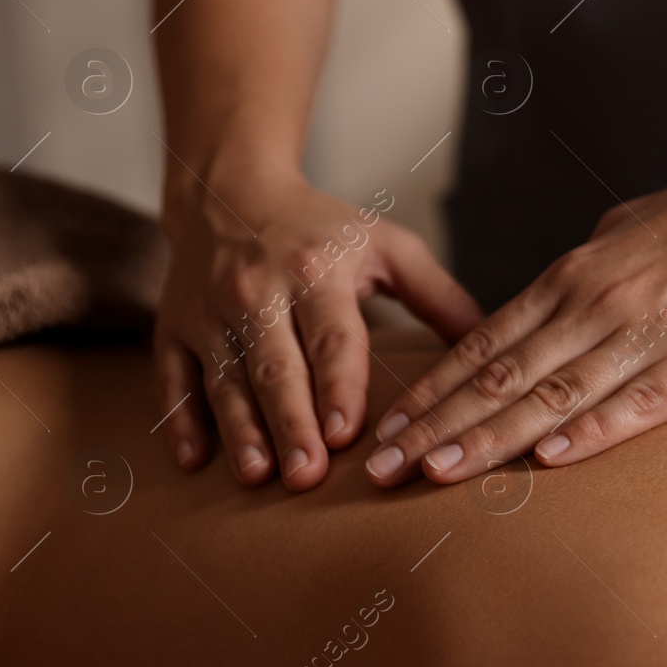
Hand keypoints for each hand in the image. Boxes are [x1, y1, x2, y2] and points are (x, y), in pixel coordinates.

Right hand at [154, 168, 481, 489]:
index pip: (331, 337)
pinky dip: (179, 420)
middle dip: (290, 423)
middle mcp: (258, 290)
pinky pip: (172, 378)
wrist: (227, 190)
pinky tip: (191, 462)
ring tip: (258, 476)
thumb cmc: (322, 230)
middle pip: (276, 366)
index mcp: (316, 271)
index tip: (344, 433)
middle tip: (305, 476)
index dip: (337, 385)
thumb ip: (439, 297)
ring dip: (241, 430)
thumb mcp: (387, 247)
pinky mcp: (172, 327)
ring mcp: (209, 312)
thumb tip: (493, 350)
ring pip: (224, 378)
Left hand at [362, 156, 666, 486]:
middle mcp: (599, 306)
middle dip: (437, 427)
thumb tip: (551, 298)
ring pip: (554, 395)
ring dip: (490, 439)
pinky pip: (638, 404)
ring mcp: (650, 335)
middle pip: (502, 377)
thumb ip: (583, 271)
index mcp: (576, 276)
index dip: (433, 391)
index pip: (485, 344)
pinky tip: (548, 460)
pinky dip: (591, 433)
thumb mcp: (626, 230)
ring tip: (436, 474)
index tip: (388, 427)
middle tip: (381, 468)